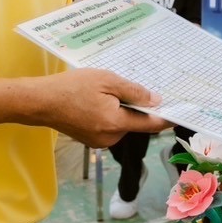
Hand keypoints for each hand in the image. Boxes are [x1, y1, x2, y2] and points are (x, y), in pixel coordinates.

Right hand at [35, 68, 169, 146]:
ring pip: (121, 124)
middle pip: (134, 123)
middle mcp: (110, 138)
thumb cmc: (72, 87)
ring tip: (104, 92)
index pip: (150, 124)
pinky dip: (108, 115)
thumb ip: (134, 92)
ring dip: (120, 110)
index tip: (181, 113)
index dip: (166, 118)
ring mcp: (99, 142)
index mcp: (116, 123)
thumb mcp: (107, 80)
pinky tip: (95, 101)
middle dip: (135, 107)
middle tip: (124, 88)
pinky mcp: (90, 140)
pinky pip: (108, 127)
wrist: (39, 101)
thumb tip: (156, 101)